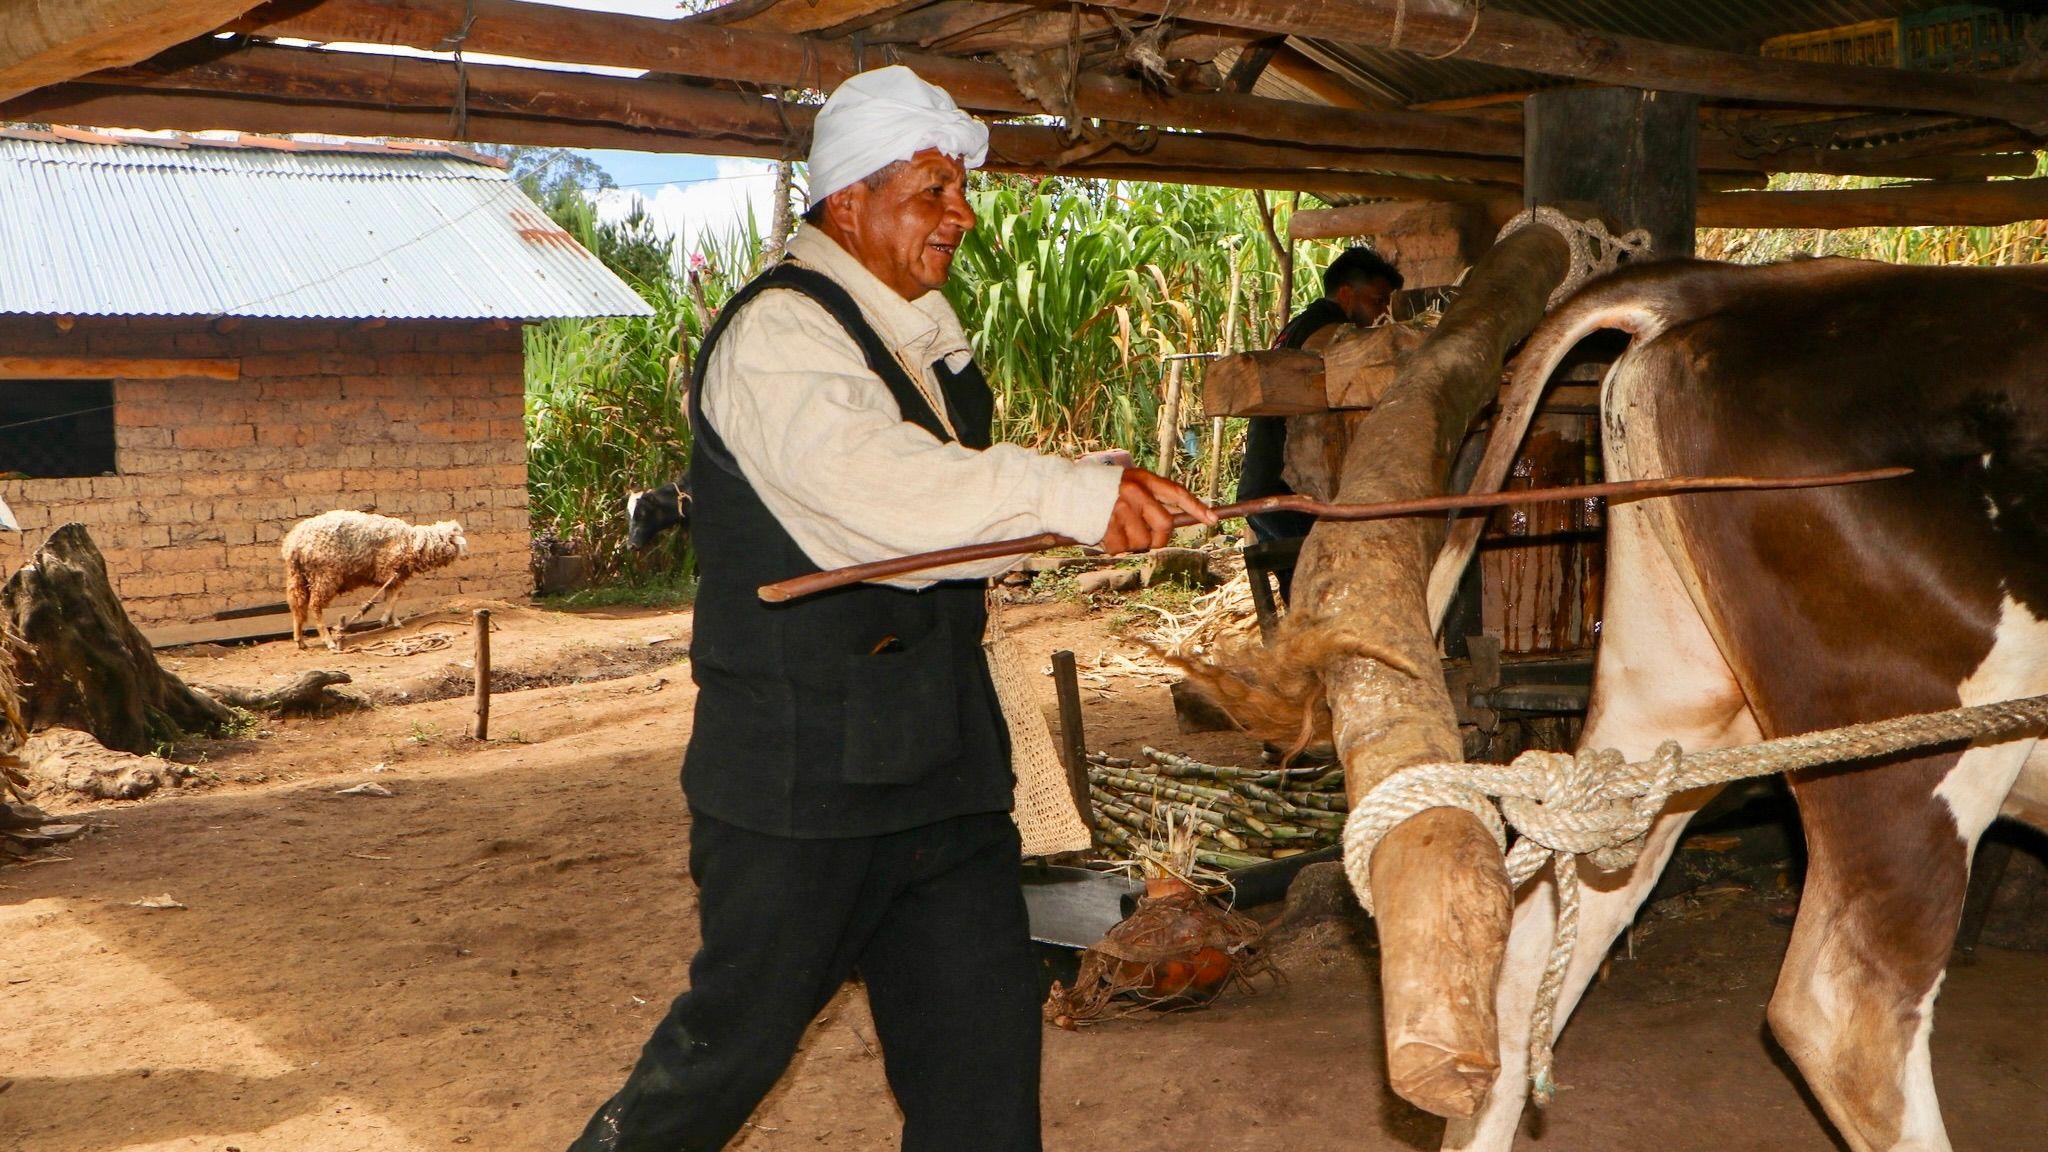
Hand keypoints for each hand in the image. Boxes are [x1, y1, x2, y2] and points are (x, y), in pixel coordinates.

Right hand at [1097, 468, 1216, 554]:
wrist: (1063, 492)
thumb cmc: (1099, 491)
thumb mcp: (1127, 484)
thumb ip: (1149, 498)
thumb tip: (1173, 520)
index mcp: (1142, 479)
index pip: (1176, 492)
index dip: (1196, 507)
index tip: (1212, 519)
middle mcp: (1134, 492)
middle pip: (1164, 524)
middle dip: (1159, 538)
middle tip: (1147, 540)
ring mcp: (1120, 509)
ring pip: (1142, 541)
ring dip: (1132, 544)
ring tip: (1116, 531)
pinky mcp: (1106, 526)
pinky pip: (1121, 549)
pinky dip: (1114, 549)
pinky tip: (1104, 535)